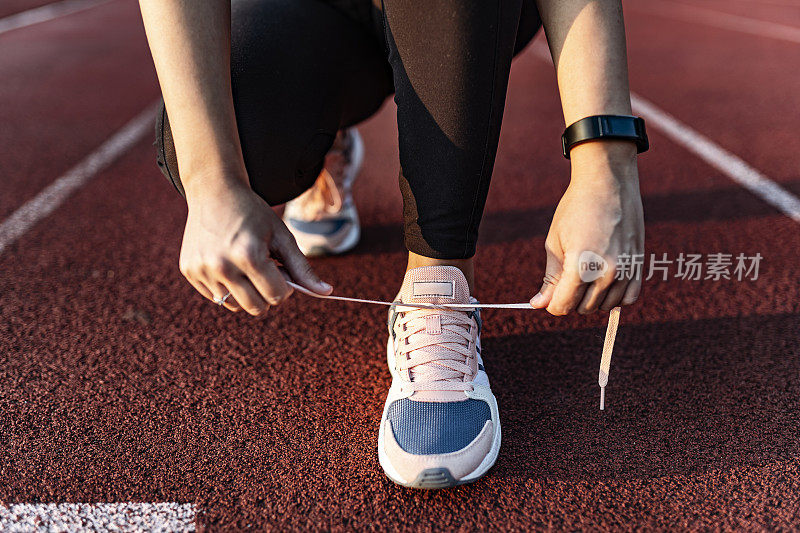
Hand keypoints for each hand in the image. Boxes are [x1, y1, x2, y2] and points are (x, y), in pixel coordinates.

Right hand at [178, 176, 331, 315]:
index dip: (285, 286)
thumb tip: (326, 292)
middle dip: (266, 294)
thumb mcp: (282, 236)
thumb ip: (302, 267)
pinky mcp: (189, 271)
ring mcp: (201, 270)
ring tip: (244, 265)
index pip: (277, 295)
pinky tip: (226, 261)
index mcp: (249, 255)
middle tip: (265, 270)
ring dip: (245, 292)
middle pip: (256, 307)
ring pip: (234, 305)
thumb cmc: (253, 214)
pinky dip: (226, 287)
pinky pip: (215, 296)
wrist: (214, 190)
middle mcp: (221, 265)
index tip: (281, 269)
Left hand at [531, 141, 643, 314]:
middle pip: (582, 309)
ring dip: (592, 297)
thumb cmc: (575, 209)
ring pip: (604, 306)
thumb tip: (538, 305)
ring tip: (586, 271)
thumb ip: (550, 277)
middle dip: (571, 298)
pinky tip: (604, 279)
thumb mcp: (555, 242)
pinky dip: (614, 295)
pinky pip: (627, 299)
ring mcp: (626, 270)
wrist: (608, 183)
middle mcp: (606, 272)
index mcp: (581, 266)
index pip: (563, 306)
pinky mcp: (639, 265)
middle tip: (568, 274)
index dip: (552, 304)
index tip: (550, 293)